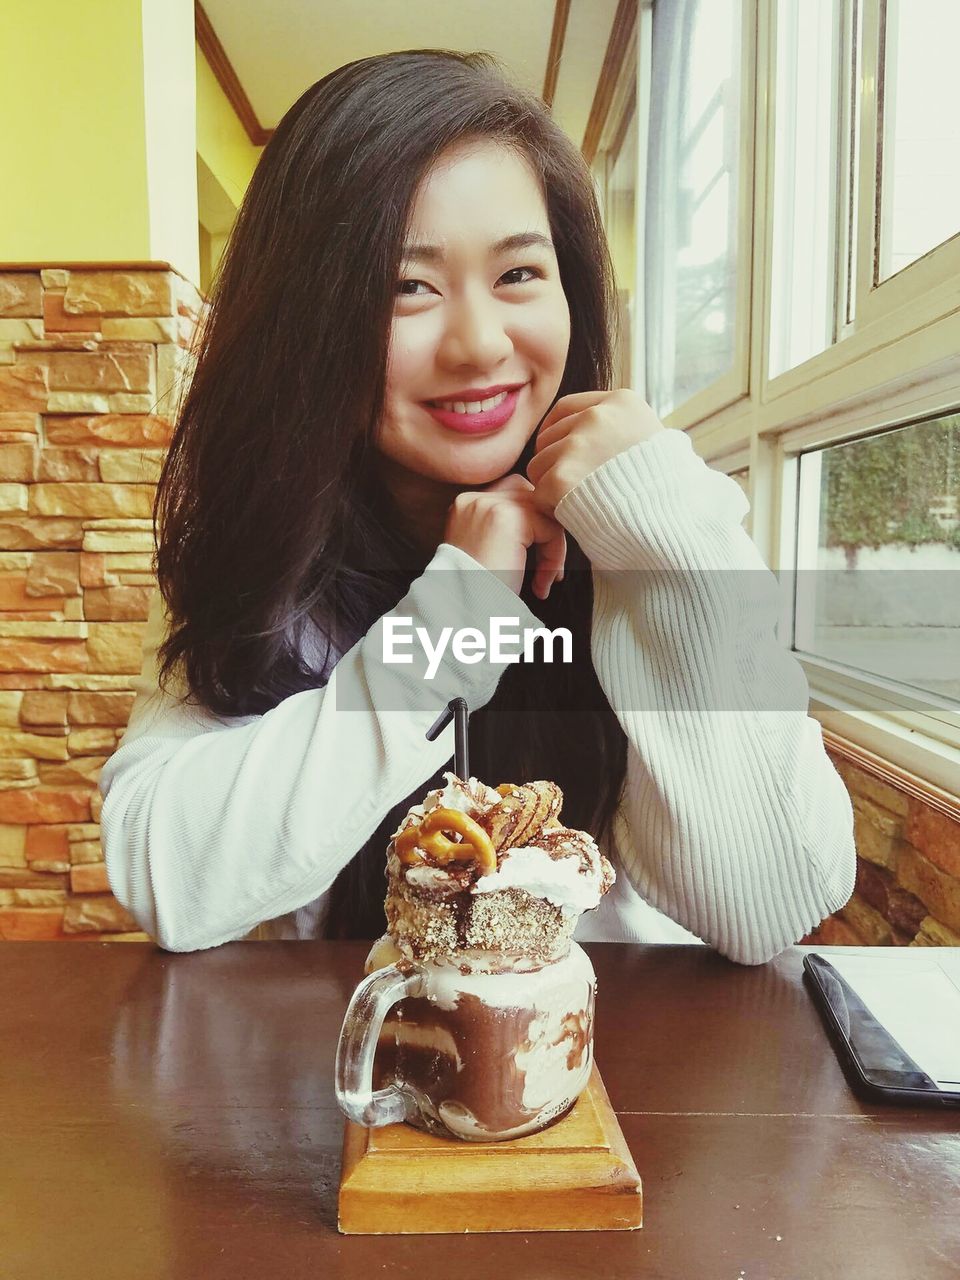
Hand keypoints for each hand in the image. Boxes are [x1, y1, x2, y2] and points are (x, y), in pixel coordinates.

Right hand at [443, 473, 566, 600]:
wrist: (463, 613)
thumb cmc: (475, 594)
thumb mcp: (484, 553)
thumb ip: (504, 533)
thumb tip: (542, 524)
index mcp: (466, 505)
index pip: (513, 494)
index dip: (531, 524)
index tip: (536, 559)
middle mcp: (474, 499)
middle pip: (530, 496)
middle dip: (546, 531)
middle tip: (547, 570)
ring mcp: (490, 505)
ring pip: (544, 512)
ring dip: (552, 548)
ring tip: (544, 581)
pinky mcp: (509, 518)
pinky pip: (550, 529)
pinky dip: (554, 557)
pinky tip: (541, 584)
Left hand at [527, 389, 665, 514]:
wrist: (671, 521)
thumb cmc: (665, 488)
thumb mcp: (651, 440)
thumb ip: (619, 429)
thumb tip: (589, 426)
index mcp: (621, 403)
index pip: (566, 407)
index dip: (556, 431)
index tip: (559, 451)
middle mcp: (597, 417)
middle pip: (548, 437)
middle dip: (554, 463)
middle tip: (573, 487)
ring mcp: (578, 446)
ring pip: (539, 464)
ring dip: (551, 486)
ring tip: (579, 502)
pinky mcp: (563, 478)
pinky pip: (540, 493)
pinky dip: (552, 509)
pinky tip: (574, 516)